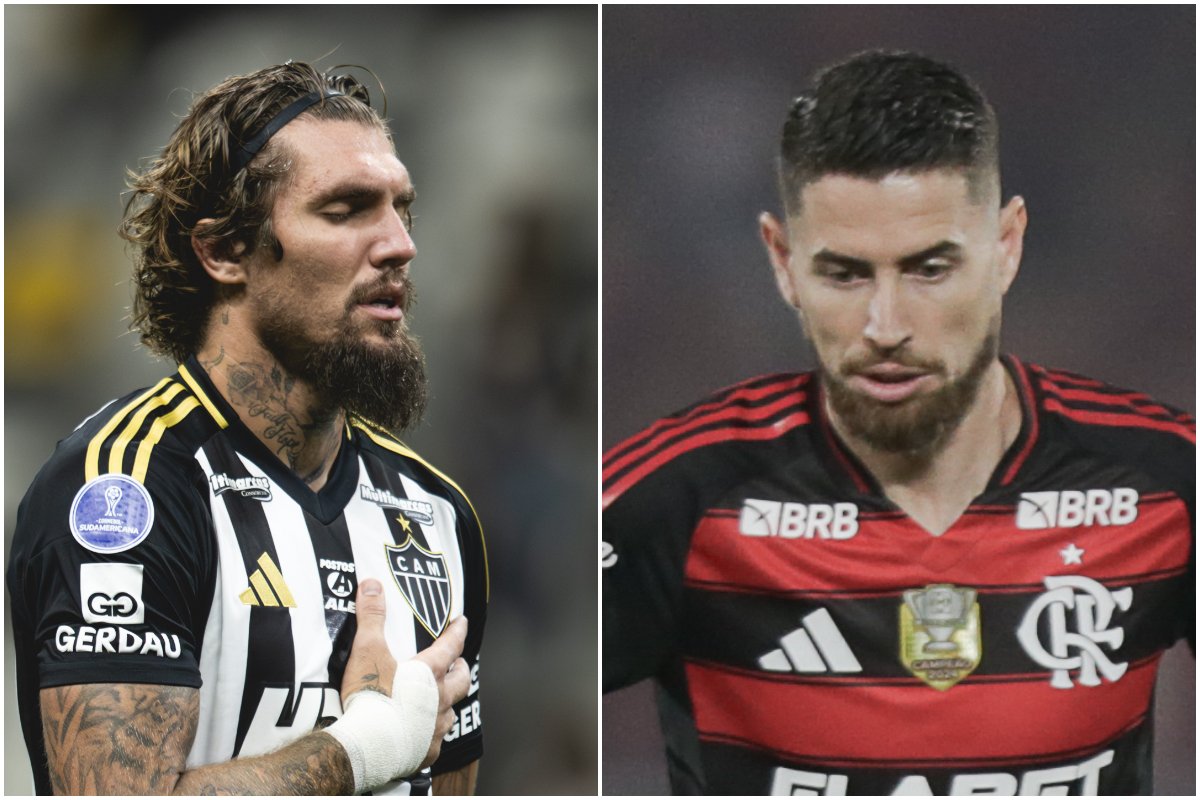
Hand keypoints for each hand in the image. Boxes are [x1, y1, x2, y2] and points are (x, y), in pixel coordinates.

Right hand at [340, 579, 470, 769]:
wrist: (366, 745)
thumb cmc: (370, 696)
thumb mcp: (368, 650)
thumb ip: (372, 616)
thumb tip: (372, 584)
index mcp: (429, 672)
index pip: (451, 644)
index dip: (457, 630)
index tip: (462, 622)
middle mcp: (439, 698)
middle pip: (461, 679)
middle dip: (461, 668)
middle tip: (459, 663)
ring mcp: (435, 727)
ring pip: (451, 711)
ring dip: (447, 702)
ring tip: (440, 700)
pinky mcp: (426, 751)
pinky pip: (435, 740)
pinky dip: (431, 734)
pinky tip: (423, 735)